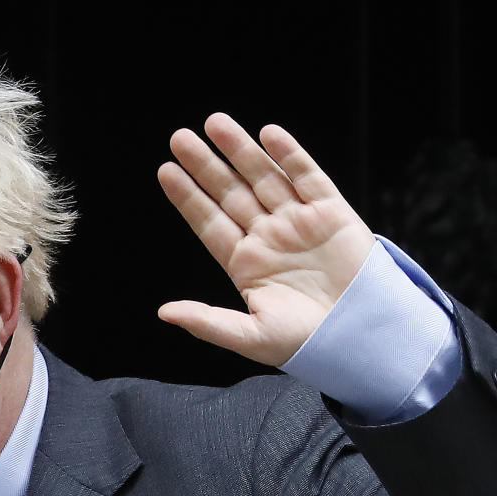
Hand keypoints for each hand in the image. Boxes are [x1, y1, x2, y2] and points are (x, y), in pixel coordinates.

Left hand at [157, 113, 374, 365]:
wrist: (362, 340)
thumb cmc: (305, 343)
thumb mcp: (249, 335)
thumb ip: (206, 321)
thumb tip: (163, 313)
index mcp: (245, 263)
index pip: (209, 222)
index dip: (188, 197)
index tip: (165, 171)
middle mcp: (268, 236)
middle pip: (230, 192)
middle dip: (206, 165)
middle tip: (178, 137)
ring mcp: (298, 222)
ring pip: (264, 177)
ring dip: (240, 150)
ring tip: (214, 123)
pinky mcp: (332, 213)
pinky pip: (308, 177)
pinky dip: (289, 155)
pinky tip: (268, 133)